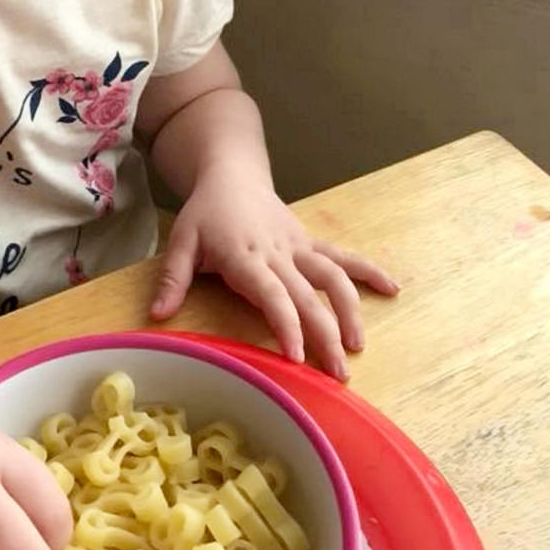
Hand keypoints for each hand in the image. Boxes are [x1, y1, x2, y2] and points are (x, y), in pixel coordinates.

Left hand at [150, 171, 398, 378]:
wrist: (232, 173)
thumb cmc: (205, 213)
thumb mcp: (181, 242)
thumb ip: (172, 279)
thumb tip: (156, 316)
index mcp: (245, 256)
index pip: (272, 295)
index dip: (286, 326)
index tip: (297, 358)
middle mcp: (278, 253)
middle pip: (308, 296)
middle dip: (325, 336)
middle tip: (338, 376)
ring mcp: (299, 246)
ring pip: (333, 277)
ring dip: (350, 311)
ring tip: (358, 346)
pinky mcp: (310, 242)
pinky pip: (343, 257)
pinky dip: (369, 271)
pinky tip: (393, 288)